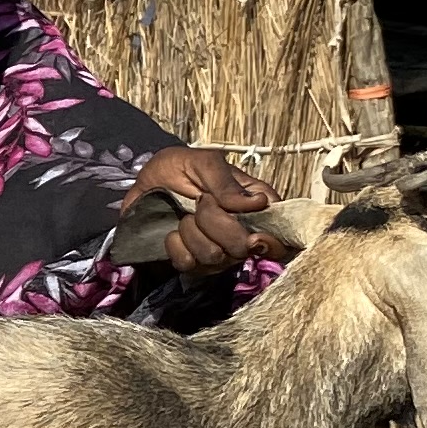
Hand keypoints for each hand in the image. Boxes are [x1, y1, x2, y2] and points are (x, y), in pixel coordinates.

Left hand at [125, 146, 276, 278]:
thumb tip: (258, 203)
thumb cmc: (181, 168)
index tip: (254, 236)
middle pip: (244, 248)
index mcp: (256, 206)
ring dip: (192, 232)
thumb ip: (228, 182)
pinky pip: (189, 265)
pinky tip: (172, 232)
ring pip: (215, 257)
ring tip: (185, 214)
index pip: (280, 235)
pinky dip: (175, 246)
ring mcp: (219, 251)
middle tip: (201, 202)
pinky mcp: (194, 262)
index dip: (271, 241)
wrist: (146, 182)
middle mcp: (242, 233)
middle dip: (217, 224)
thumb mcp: (204, 163)